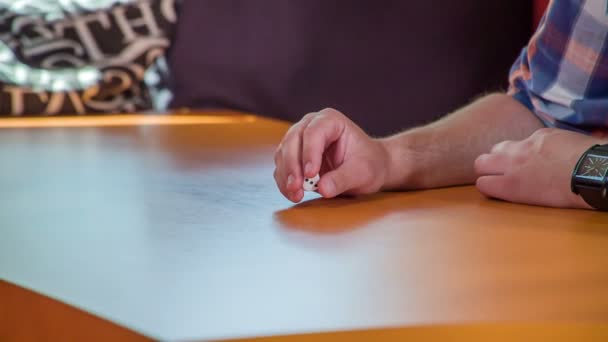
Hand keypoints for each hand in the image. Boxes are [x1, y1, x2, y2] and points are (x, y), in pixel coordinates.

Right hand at [273, 108, 389, 201]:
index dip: (309, 152)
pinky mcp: (293, 156)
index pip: (314, 132)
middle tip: (297, 187)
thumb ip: (343, 179)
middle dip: (292, 165)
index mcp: (330, 120)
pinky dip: (284, 181)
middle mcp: (311, 125)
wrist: (367, 169)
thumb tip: (323, 189)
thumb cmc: (368, 165)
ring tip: (296, 194)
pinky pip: (282, 167)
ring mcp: (299, 140)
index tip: (310, 174)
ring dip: (286, 175)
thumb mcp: (362, 173)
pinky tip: (294, 194)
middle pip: (293, 140)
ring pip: (283, 153)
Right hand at [474, 128, 603, 208]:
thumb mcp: (536, 200)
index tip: (494, 186)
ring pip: (499, 147)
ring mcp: (524, 146)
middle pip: (480, 162)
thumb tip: (511, 183)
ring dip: (504, 153)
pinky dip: (532, 145)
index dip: (488, 185)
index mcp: (510, 185)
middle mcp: (511, 164)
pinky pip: (527, 138)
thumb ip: (516, 188)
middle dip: (486, 167)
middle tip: (497, 171)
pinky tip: (546, 151)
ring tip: (517, 159)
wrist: (594, 172)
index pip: (481, 183)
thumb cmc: (570, 194)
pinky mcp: (540, 134)